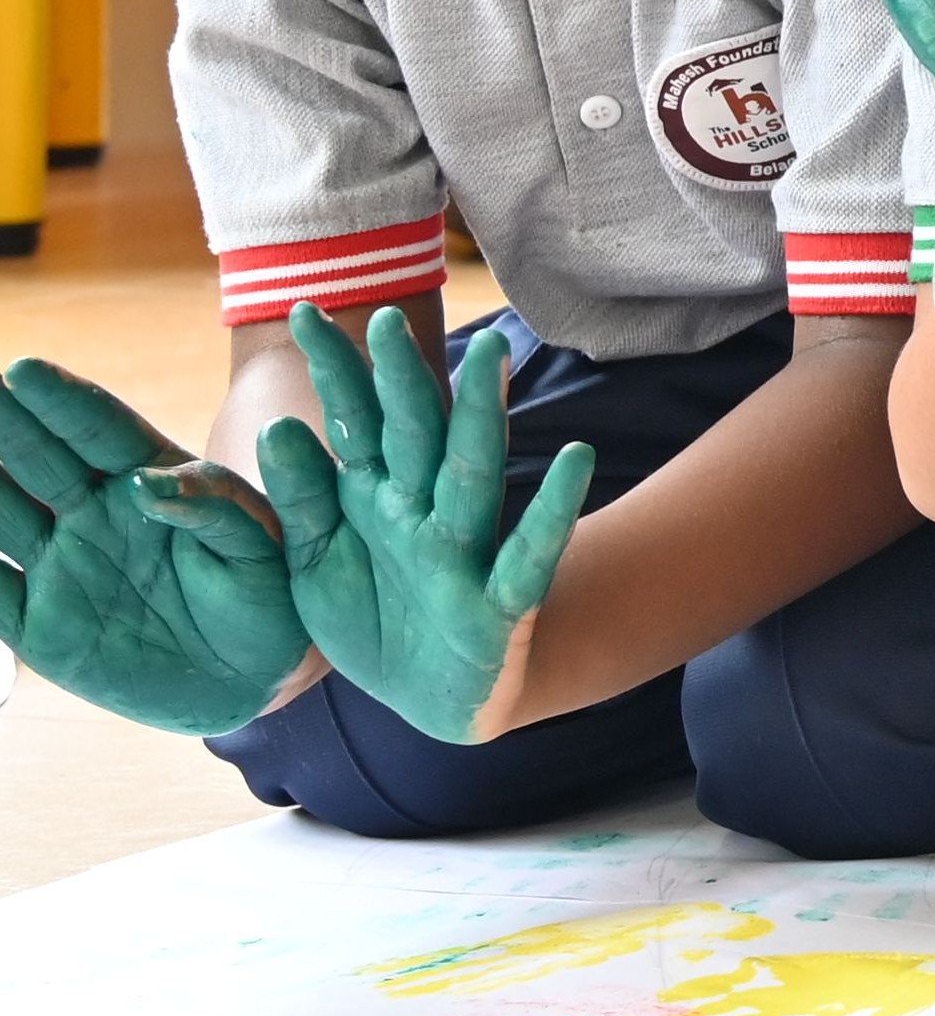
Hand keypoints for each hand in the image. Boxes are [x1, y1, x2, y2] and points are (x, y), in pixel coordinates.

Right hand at [0, 358, 308, 734]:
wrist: (248, 679)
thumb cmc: (267, 597)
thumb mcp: (263, 547)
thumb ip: (215, 508)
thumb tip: (145, 482)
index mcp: (152, 481)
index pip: (100, 431)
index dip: (63, 401)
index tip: (25, 371)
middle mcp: (94, 514)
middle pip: (36, 458)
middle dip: (4, 422)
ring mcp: (60, 564)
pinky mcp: (38, 623)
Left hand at [254, 307, 589, 744]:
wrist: (427, 703)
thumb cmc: (374, 618)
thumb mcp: (314, 563)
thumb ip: (303, 500)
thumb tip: (279, 427)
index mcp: (377, 499)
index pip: (355, 422)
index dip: (333, 372)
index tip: (301, 312)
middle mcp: (424, 510)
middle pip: (414, 434)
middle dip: (402, 380)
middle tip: (384, 319)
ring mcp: (465, 552)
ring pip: (473, 474)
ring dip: (481, 417)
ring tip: (490, 357)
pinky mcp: (499, 604)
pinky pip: (527, 553)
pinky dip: (551, 510)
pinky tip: (574, 460)